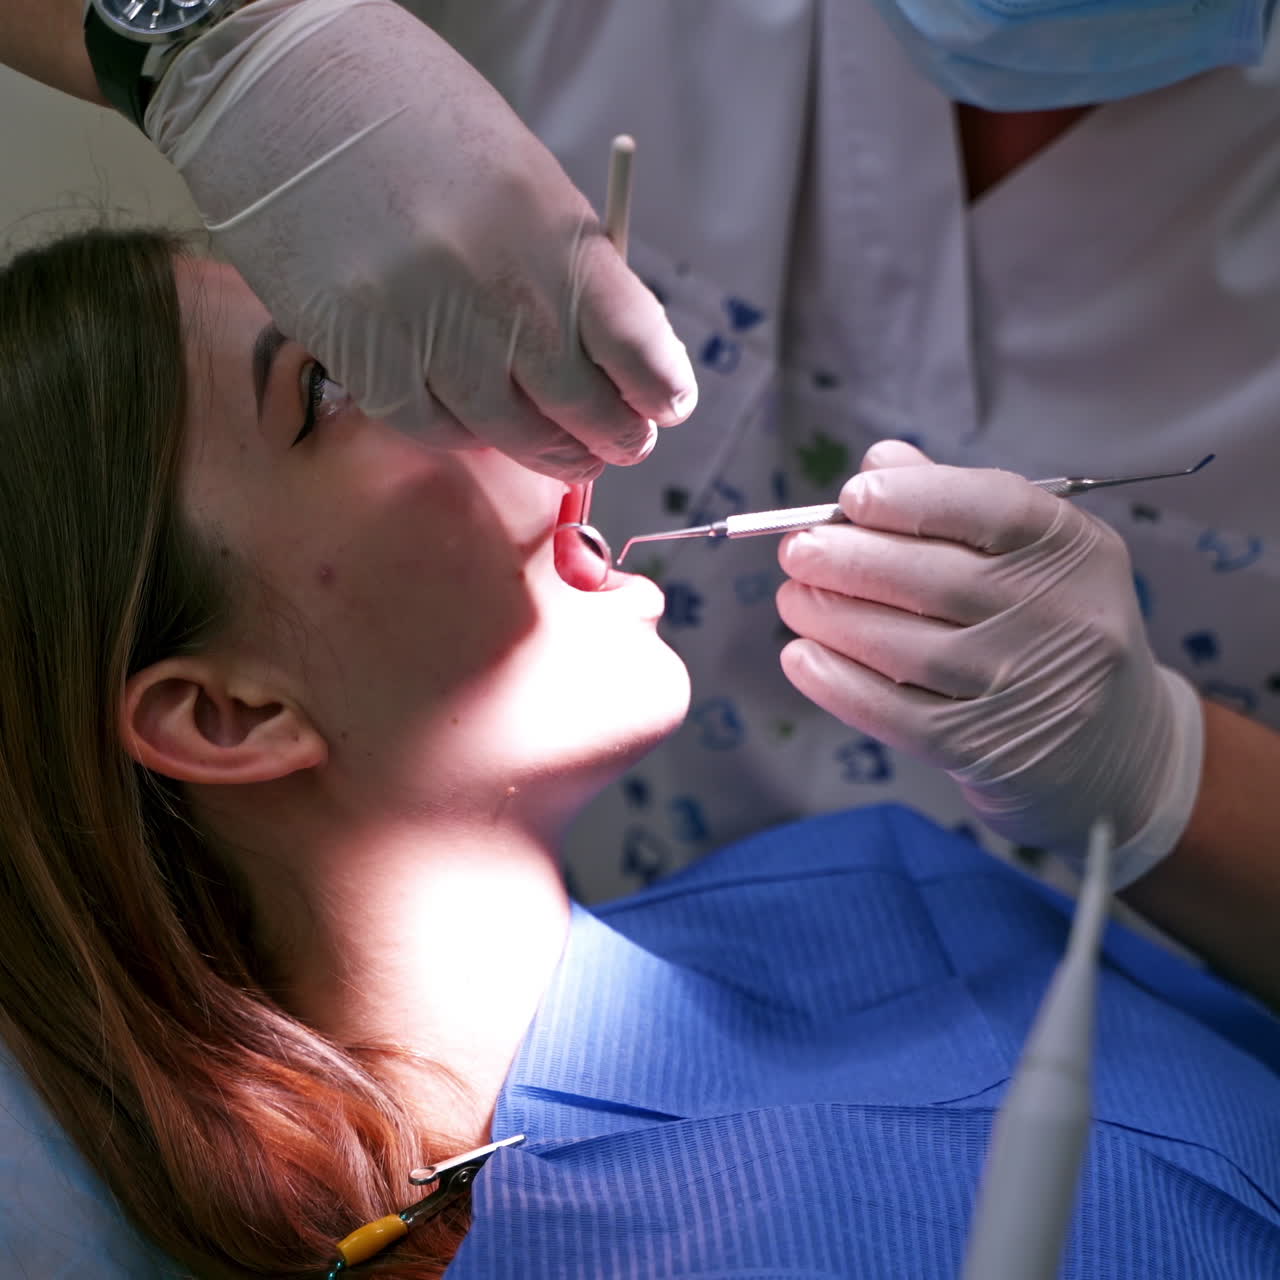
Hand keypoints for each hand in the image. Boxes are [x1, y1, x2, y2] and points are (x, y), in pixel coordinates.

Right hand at [145, 0, 695, 479]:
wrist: (278, 86)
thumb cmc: (410, 120)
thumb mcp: (521, 176)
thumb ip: (568, 266)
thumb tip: (616, 355)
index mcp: (553, 230)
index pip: (637, 345)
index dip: (661, 391)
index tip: (665, 406)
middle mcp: (497, 286)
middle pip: (581, 404)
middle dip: (613, 437)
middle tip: (620, 445)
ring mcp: (424, 326)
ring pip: (509, 431)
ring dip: (547, 451)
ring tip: (561, 451)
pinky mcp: (359, 354)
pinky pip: (431, 428)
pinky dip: (463, 435)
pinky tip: (476, 423)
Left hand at [776, 440, 1203, 885]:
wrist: (1114, 752)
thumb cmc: (1047, 630)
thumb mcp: (1029, 559)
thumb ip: (955, 505)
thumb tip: (880, 461)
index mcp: (1075, 551)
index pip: (996, 508)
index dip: (915, 499)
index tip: (852, 496)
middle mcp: (1063, 618)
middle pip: (940, 581)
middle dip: (852, 561)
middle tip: (797, 551)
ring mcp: (1028, 690)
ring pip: (912, 650)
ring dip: (836, 620)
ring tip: (794, 599)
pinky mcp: (990, 751)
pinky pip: (899, 716)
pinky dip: (840, 685)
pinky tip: (801, 658)